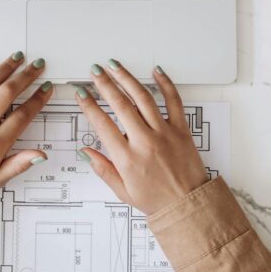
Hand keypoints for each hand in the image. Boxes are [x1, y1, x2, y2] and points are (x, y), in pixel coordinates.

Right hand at [74, 60, 208, 213]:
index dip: (89, 105)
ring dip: (127, 78)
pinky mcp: (181, 129)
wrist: (189, 205)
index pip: (102, 124)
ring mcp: (164, 133)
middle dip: (104, 84)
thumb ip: (103, 169)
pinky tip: (156, 71)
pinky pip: (174, 101)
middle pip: (120, 105)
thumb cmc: (157, 200)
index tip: (81, 93)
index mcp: (127, 158)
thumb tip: (86, 151)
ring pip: (143, 98)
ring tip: (115, 66)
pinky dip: (165, 84)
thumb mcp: (122, 191)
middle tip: (95, 71)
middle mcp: (145, 141)